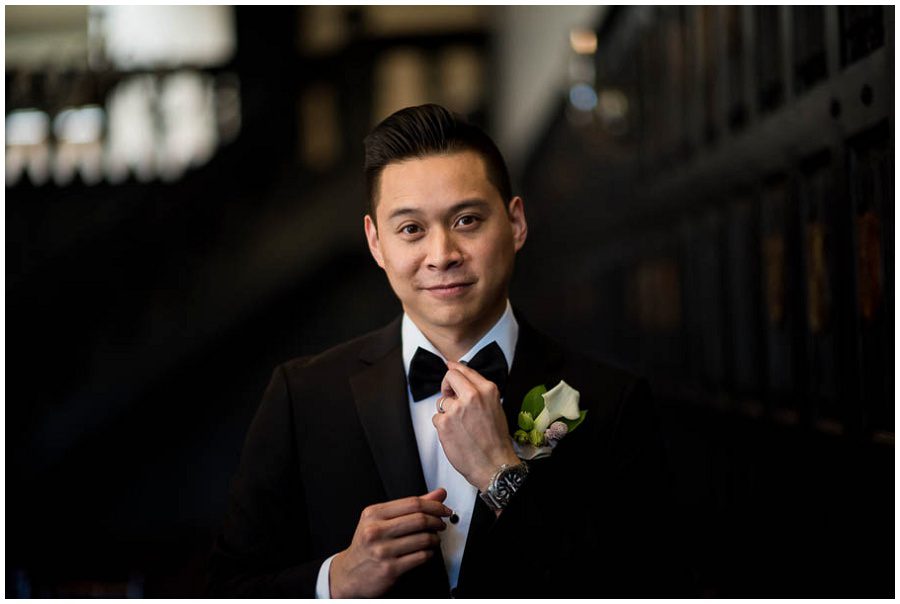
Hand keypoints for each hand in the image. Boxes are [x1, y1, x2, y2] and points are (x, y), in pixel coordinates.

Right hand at [329, 488, 450, 597]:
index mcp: (373, 514)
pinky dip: (429, 553)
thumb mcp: (381, 520)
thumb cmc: (367, 545)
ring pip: (423, 539)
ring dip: (435, 539)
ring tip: (434, 539)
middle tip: (441, 524)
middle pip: (419, 519)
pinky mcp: (390, 569)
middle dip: (437, 521)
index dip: (434, 505)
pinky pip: (420, 557)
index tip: (444, 509)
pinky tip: (426, 552)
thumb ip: (410, 507)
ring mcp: (382, 551)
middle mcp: (375, 531)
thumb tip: (438, 494)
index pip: (412, 503)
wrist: (349, 574)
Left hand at [433, 362, 519, 491]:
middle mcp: (472, 396)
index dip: (454, 369)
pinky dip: (443, 426)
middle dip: (446, 385)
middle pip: (450, 377)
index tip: (449, 367)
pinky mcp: (444, 423)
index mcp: (487, 390)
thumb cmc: (496, 441)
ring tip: (460, 426)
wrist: (494, 464)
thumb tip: (465, 382)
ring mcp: (456, 409)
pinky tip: (455, 435)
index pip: (465, 370)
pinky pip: (437, 418)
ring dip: (446, 412)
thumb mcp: (496, 408)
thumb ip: (480, 393)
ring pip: (442, 401)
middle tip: (449, 395)